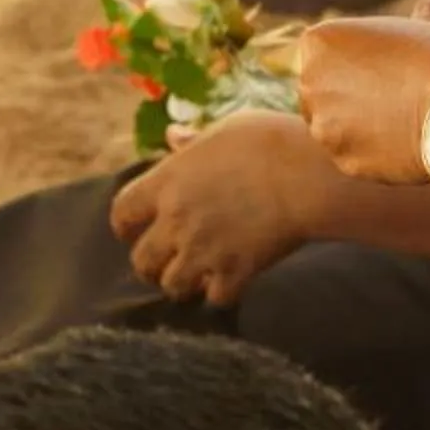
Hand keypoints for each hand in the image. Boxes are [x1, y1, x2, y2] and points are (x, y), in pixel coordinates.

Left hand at [111, 112, 332, 306]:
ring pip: (172, 286)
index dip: (126, 225)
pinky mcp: (235, 272)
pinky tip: (233, 281)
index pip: (122, 213)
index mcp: (167, 181)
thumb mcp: (225, 129)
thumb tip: (173, 134)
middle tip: (167, 260)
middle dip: (151, 264)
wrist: (308, 174)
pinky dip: (222, 294)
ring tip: (198, 276)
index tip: (135, 229)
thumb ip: (194, 140)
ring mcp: (203, 250)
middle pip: (141, 260)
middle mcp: (176, 220)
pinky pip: (216, 299)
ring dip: (184, 283)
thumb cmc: (270, 142)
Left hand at [296, 17, 429, 183]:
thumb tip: (356, 69)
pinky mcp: (344, 162)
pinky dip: (374, 149)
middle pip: (323, 89)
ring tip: (402, 116)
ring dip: (360, 122)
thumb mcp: (392, 29)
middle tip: (394, 93)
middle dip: (350, 92)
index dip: (359, 58)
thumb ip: (362, 45)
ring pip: (336, 124)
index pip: (325, 51)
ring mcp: (323, 127)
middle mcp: (309, 84)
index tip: (388, 62)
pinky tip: (404, 138)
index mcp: (318, 42)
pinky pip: (355, 153)